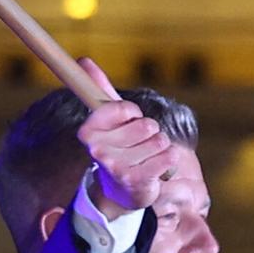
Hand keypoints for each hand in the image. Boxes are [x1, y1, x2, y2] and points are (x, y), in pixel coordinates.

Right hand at [73, 58, 176, 212]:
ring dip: (159, 148)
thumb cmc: (119, 148)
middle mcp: (99, 150)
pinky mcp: (138, 181)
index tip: (128, 122)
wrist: (121, 193)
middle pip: (146, 124)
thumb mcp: (110, 120)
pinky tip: (156, 170)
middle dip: (149, 133)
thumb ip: (99, 89)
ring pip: (159, 140)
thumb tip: (83, 59)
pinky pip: (169, 156)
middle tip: (137, 147)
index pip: (123, 108)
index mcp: (88, 132)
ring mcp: (118, 167)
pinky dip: (168, 160)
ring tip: (146, 159)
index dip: (132, 114)